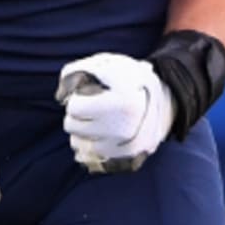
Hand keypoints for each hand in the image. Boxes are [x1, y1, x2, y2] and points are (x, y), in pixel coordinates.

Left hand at [56, 52, 174, 173]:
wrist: (165, 100)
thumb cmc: (129, 78)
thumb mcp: (108, 63)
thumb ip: (77, 71)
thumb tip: (59, 96)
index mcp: (121, 102)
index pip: (75, 108)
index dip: (77, 98)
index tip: (87, 95)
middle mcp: (123, 129)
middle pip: (72, 127)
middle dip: (77, 115)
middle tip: (92, 106)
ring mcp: (124, 148)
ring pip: (77, 144)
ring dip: (81, 131)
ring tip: (98, 119)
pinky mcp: (124, 161)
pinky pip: (88, 158)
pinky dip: (89, 146)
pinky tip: (100, 134)